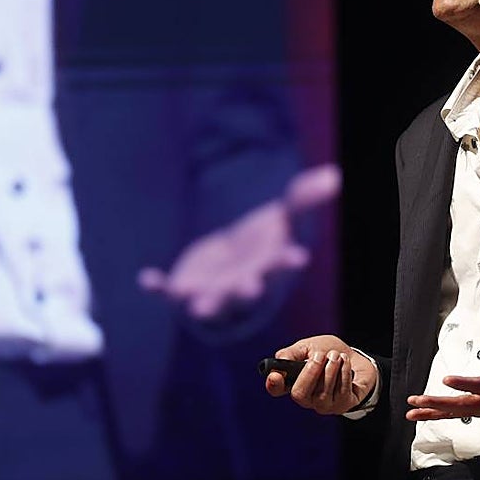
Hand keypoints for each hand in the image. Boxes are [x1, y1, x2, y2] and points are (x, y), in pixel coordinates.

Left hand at [137, 162, 340, 319]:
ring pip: (210, 304)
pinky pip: (169, 294)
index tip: (298, 256)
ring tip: (195, 301)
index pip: (279, 267)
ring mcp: (212, 291)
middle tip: (249, 286)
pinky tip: (146, 279)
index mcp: (267, 270)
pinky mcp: (185, 289)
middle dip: (246, 291)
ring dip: (203, 303)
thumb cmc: (265, 242)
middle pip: (245, 293)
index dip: (286, 262)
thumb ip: (303, 200)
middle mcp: (241, 287)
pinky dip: (159, 288)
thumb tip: (333, 175)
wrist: (232, 261)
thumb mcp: (284, 218)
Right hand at [263, 334, 376, 415]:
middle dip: (311, 372)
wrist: (356, 358)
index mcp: (294, 382)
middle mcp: (307, 398)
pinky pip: (341, 392)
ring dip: (331, 369)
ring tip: (336, 355)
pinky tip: (345, 363)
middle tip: (320, 355)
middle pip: (300, 395)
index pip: (277, 390)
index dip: (273, 386)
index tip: (275, 376)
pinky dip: (344, 373)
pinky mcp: (342, 406)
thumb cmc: (329, 352)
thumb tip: (280, 360)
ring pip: (322, 394)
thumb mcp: (310, 346)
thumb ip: (293, 352)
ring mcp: (324, 405)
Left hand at [405, 324, 479, 421]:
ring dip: (432, 411)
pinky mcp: (477, 410)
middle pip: (461, 404)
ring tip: (412, 409)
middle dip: (438, 403)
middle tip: (419, 400)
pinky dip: (436, 415)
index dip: (464, 383)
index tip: (447, 379)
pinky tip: (421, 415)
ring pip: (454, 412)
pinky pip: (454, 414)